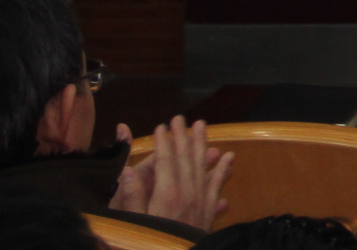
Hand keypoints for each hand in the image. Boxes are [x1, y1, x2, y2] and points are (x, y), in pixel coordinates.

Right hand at [112, 117, 230, 232]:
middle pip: (186, 158)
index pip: (166, 160)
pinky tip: (228, 156)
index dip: (163, 142)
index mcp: (167, 195)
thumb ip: (131, 197)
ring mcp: (201, 202)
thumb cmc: (149, 242)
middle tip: (181, 118)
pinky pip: (217, 185)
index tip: (161, 126)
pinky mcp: (209, 213)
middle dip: (183, 136)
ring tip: (202, 126)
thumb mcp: (132, 224)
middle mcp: (188, 194)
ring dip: (202, 145)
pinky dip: (223, 169)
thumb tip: (128, 170)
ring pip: (204, 166)